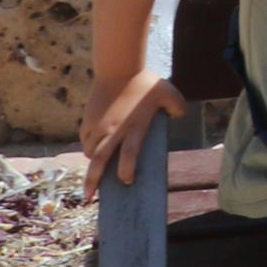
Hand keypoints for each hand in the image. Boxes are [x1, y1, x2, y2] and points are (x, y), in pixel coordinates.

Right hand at [80, 70, 185, 184]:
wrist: (118, 68)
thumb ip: (177, 106)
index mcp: (134, 127)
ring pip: (91, 151)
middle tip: (89, 198)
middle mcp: (114, 130)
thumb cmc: (145, 81)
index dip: (126, 169)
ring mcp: (99, 126)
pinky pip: (85, 138)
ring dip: (92, 163)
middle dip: (93, 180)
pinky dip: (87, 146)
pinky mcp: (88, 119)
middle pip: (100, 160)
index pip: (130, 153)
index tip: (125, 181)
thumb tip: (180, 115)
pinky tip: (91, 149)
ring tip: (93, 174)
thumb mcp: (168, 92)